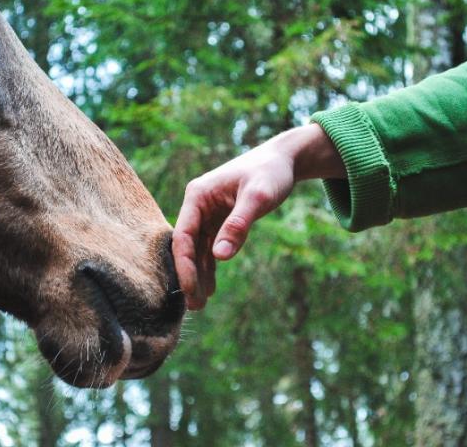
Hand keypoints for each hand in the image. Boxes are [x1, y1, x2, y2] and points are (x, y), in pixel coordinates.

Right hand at [172, 123, 344, 309]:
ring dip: (199, 275)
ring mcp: (207, 214)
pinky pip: (210, 247)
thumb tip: (219, 257)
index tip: (191, 289)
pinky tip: (211, 287)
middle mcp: (197, 205)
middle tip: (195, 307)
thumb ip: (238, 225)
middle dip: (189, 275)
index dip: (185, 264)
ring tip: (201, 304)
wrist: (283, 160)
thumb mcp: (258, 197)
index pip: (183, 235)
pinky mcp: (219, 221)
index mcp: (197, 195)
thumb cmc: (270, 173)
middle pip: (187, 246)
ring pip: (197, 250)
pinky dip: (210, 266)